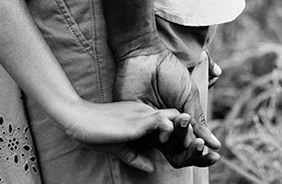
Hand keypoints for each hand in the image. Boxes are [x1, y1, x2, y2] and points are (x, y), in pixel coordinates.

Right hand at [55, 99, 186, 173]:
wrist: (78, 119)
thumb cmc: (94, 132)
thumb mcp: (119, 148)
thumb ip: (135, 156)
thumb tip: (151, 167)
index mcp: (143, 120)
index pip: (170, 125)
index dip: (183, 136)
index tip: (195, 148)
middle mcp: (146, 114)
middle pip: (178, 120)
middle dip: (192, 134)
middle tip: (204, 150)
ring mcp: (143, 115)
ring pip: (175, 120)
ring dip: (187, 131)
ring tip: (198, 145)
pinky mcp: (137, 119)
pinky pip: (161, 121)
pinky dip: (172, 129)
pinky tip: (176, 138)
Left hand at [115, 46, 220, 167]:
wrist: (146, 56)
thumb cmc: (169, 73)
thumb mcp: (190, 96)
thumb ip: (198, 121)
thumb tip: (214, 145)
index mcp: (179, 123)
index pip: (191, 147)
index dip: (202, 154)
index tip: (215, 156)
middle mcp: (165, 128)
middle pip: (179, 154)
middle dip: (192, 154)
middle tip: (200, 147)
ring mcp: (150, 128)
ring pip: (165, 149)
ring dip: (180, 141)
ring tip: (184, 122)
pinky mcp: (135, 124)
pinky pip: (148, 139)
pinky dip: (163, 133)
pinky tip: (171, 124)